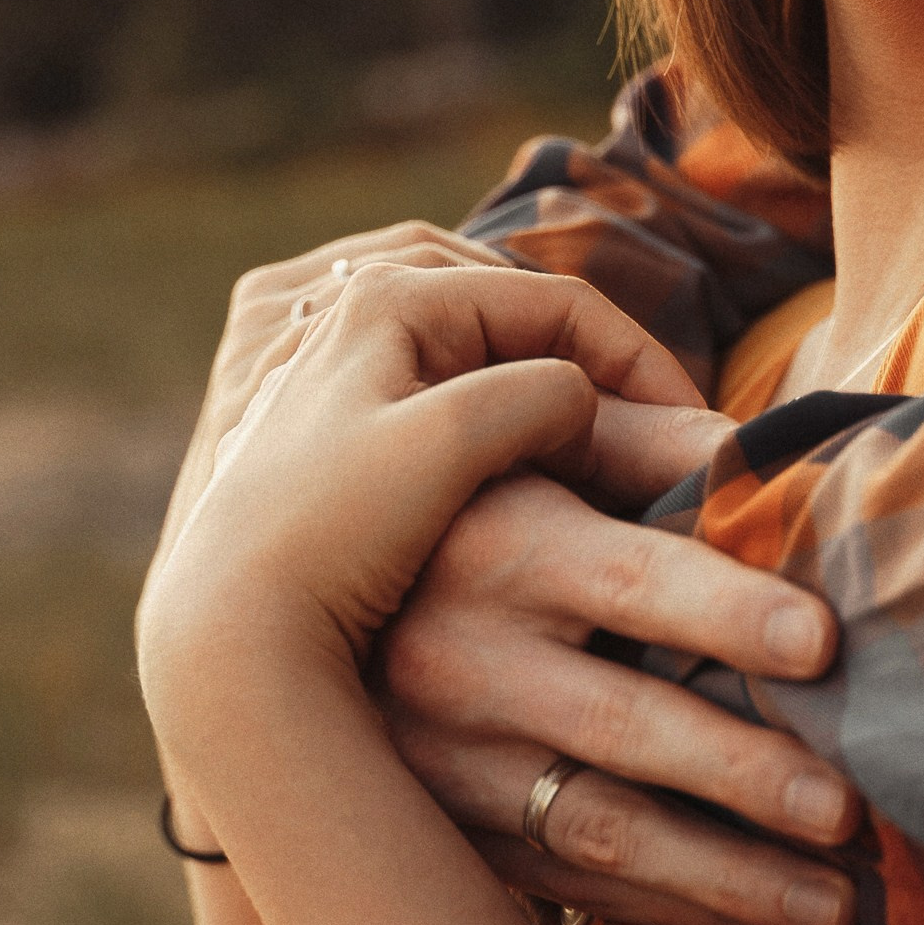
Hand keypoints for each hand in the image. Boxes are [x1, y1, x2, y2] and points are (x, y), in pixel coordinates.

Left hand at [149, 218, 707, 582]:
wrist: (228, 629)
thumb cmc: (333, 528)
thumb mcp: (454, 441)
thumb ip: (542, 394)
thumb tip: (581, 401)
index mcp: (386, 295)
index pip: (554, 302)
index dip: (639, 359)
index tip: (695, 427)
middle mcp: (352, 311)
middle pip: (514, 315)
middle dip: (589, 363)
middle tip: (650, 428)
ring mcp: (335, 366)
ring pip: (477, 350)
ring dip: (540, 385)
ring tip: (593, 444)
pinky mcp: (325, 422)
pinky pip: (435, 391)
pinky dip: (489, 414)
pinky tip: (517, 464)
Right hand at [381, 393, 857, 924]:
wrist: (302, 598)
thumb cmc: (466, 500)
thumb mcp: (533, 450)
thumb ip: (646, 442)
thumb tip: (771, 459)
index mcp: (499, 543)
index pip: (632, 578)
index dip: (728, 609)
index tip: (825, 642)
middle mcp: (459, 657)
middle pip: (623, 724)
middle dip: (745, 775)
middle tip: (850, 810)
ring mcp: (443, 759)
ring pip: (600, 832)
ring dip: (728, 877)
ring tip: (838, 908)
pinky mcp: (441, 830)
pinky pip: (567, 887)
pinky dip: (666, 912)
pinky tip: (755, 923)